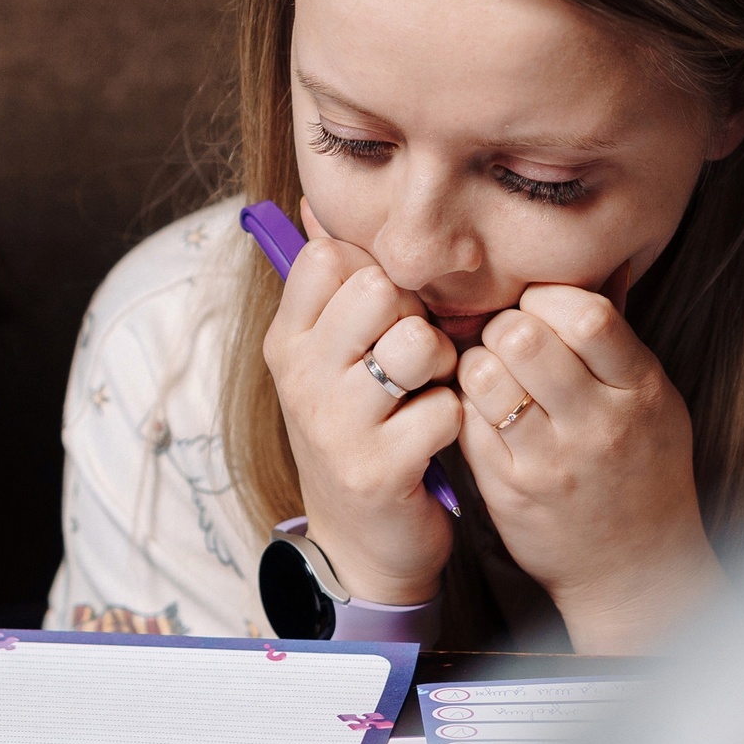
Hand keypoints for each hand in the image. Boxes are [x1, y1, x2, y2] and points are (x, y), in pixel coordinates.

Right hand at [262, 207, 460, 603]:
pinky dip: (456, 419)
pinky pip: (447, 407)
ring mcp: (335, 425)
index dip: (376, 273)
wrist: (360, 542)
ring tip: (428, 392)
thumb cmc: (357, 431)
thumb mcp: (325, 359)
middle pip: (376, 289)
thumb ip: (328, 288)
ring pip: (416, 343)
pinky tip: (438, 436)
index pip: (329, 256)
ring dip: (442, 367)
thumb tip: (315, 201)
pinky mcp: (377, 469)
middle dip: (414, 315)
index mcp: (287, 341)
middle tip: (413, 357)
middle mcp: (300, 377)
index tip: (384, 315)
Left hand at [455, 287, 721, 650]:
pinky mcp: (509, 489)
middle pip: (523, 337)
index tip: (538, 307)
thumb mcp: (655, 402)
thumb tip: (604, 263)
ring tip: (492, 374)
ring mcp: (550, 460)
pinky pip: (465, 422)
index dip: (548, 297)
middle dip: (503, 325)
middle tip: (505, 339)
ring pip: (483, 376)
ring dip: (476, 362)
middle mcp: (599, 424)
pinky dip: (464, 405)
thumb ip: (619, 341)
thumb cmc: (642, 470)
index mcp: (642, 391)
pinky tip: (479, 409)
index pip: (586, 315)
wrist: (635, 567)